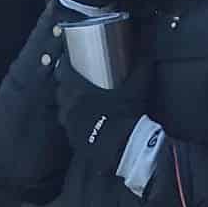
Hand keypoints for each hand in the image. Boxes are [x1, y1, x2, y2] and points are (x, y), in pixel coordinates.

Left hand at [56, 64, 143, 180]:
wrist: (119, 149)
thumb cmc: (122, 116)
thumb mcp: (135, 91)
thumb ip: (140, 72)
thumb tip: (147, 57)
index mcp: (78, 91)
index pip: (64, 72)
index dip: (65, 65)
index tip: (68, 60)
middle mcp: (69, 107)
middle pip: (61, 92)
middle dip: (67, 86)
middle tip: (76, 82)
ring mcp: (69, 126)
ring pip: (64, 111)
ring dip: (70, 106)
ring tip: (81, 103)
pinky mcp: (74, 141)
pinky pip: (70, 128)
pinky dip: (76, 123)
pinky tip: (87, 124)